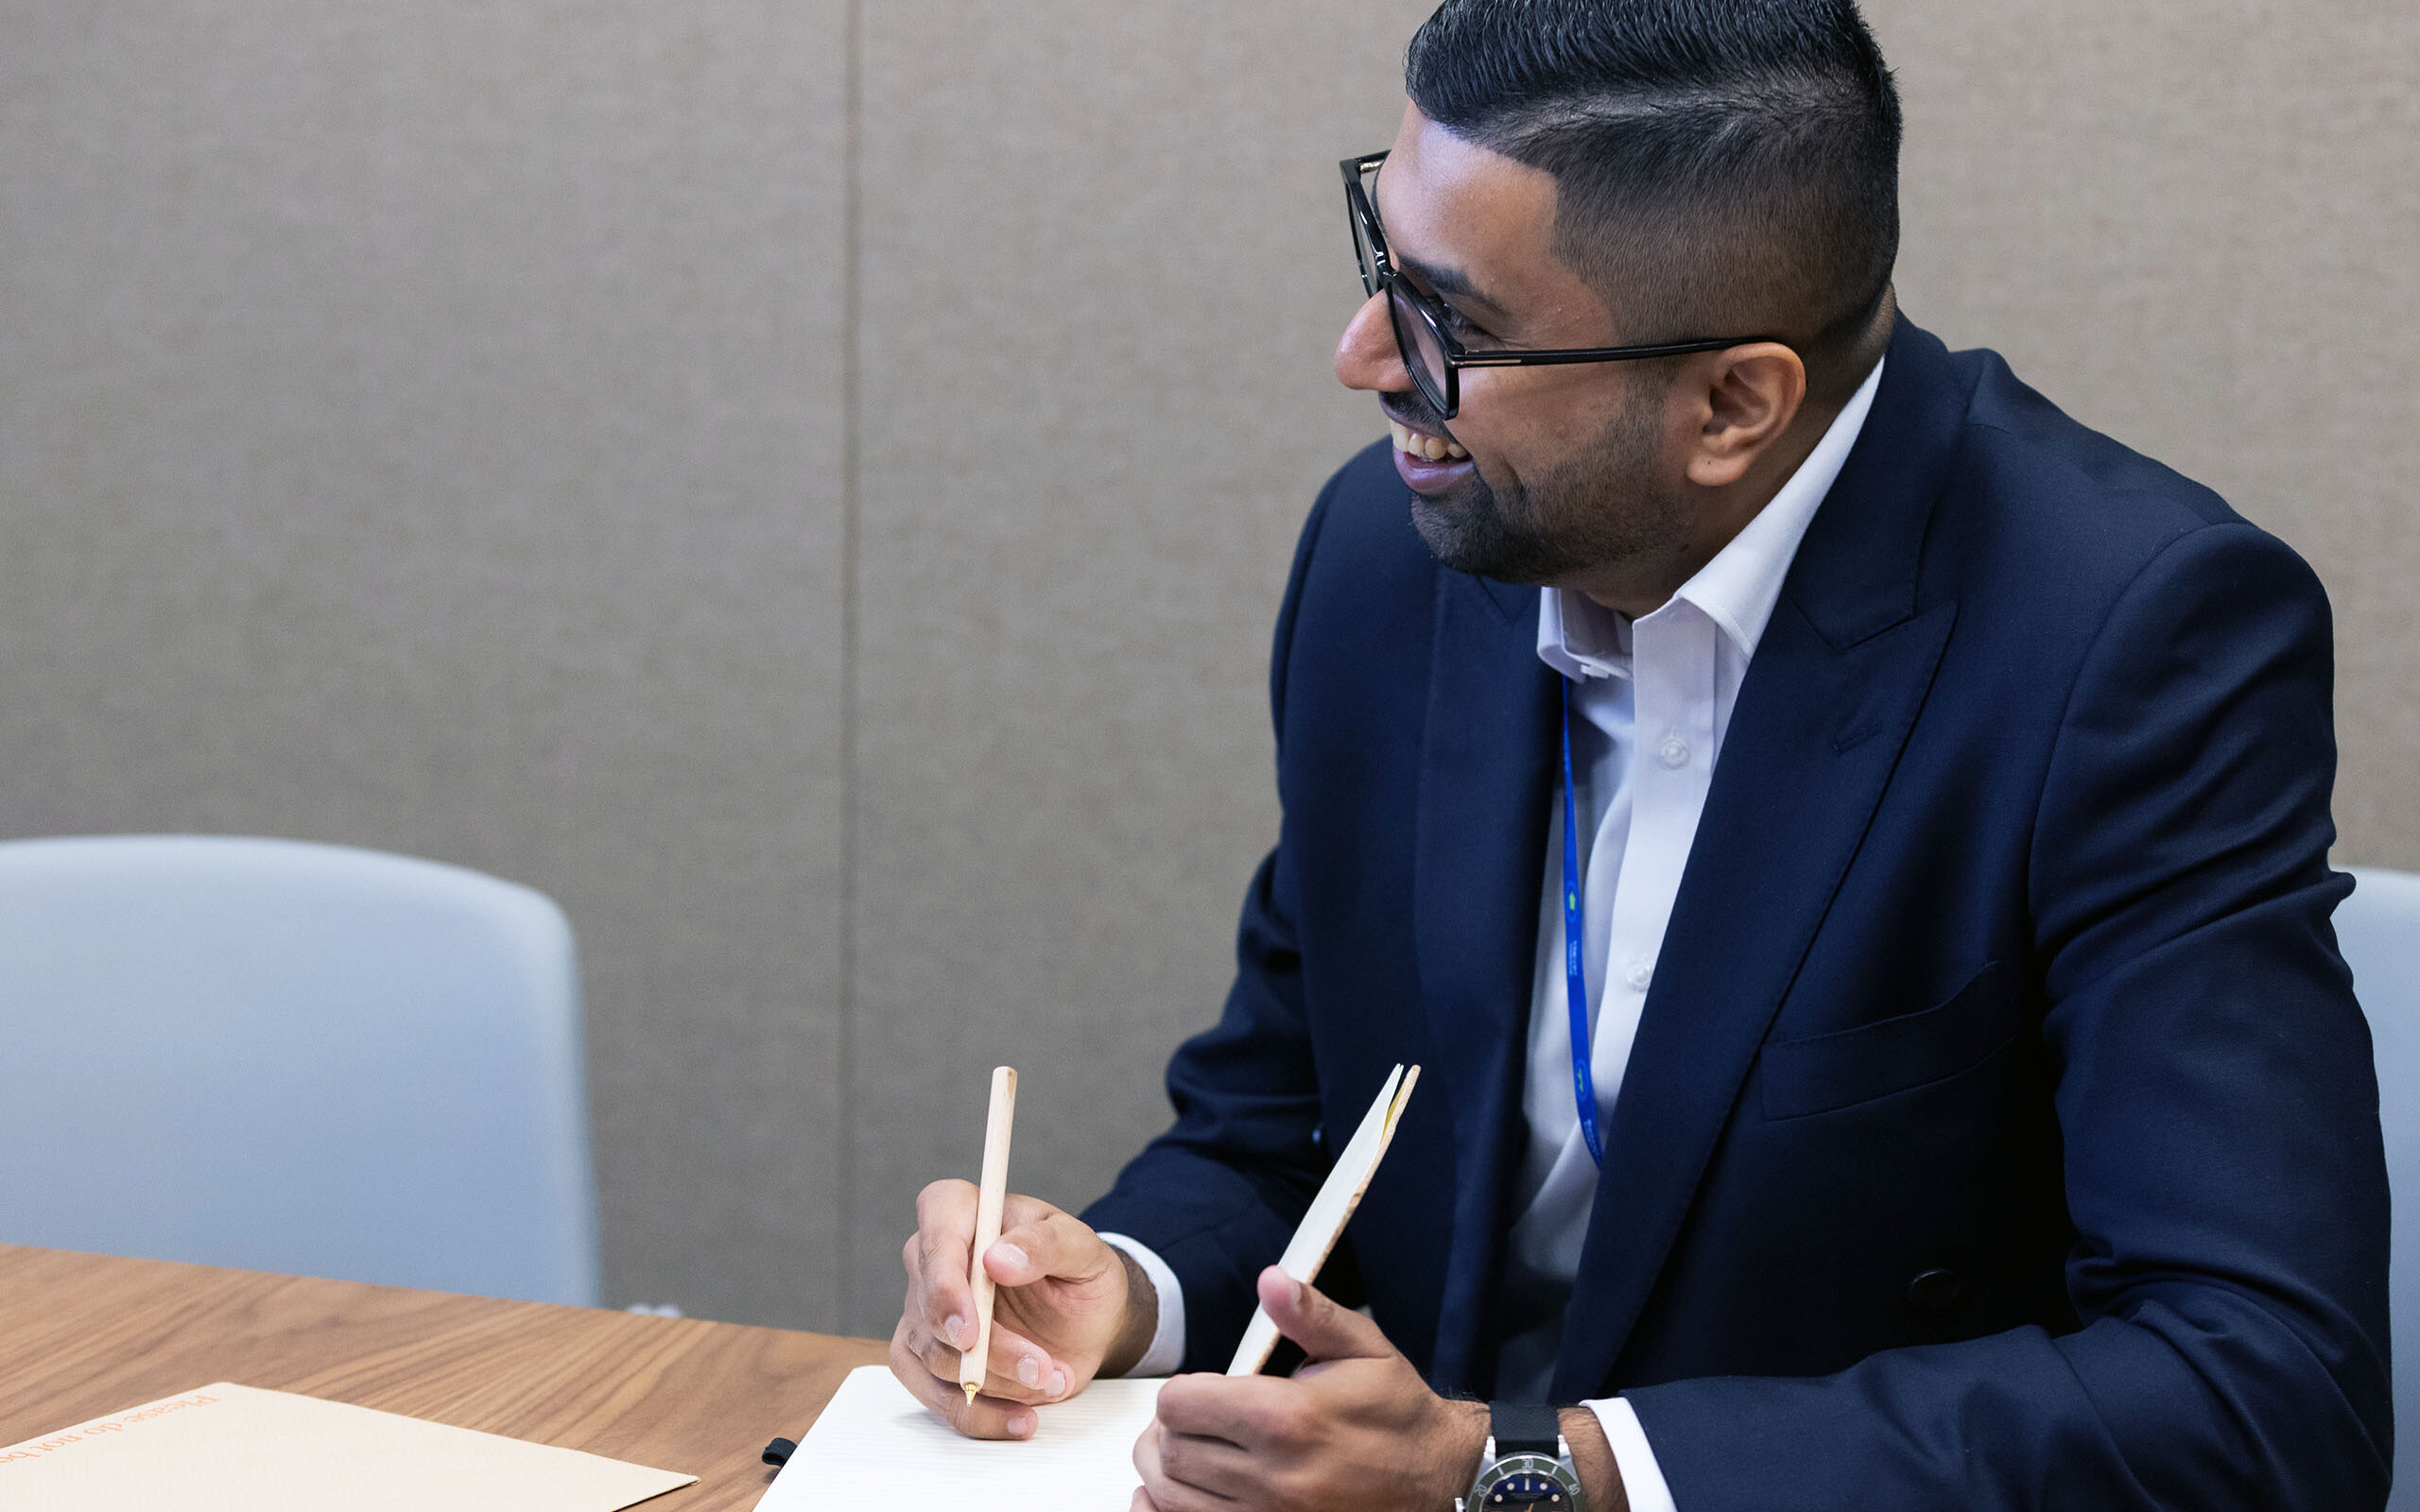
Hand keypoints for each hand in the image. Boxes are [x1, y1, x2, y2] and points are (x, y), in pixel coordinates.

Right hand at [889, 1180, 1155, 1439]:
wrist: (1088, 1321)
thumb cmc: (1081, 1273)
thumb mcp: (1083, 1250)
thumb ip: (1046, 1244)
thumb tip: (999, 1259)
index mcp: (965, 1211)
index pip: (937, 1225)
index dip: (944, 1279)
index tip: (972, 1327)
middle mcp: (934, 1259)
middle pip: (933, 1307)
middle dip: (989, 1348)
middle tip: (1039, 1367)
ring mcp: (924, 1312)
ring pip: (936, 1357)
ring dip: (998, 1380)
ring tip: (1054, 1380)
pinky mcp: (928, 1359)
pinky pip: (934, 1396)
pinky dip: (978, 1415)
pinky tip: (1020, 1418)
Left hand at [1130, 1266, 1489, 1511]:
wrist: (1438, 1481)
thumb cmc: (1397, 1413)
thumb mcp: (1363, 1349)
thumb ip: (1310, 1314)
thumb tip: (1271, 1279)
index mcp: (1286, 1418)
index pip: (1178, 1404)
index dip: (1185, 1391)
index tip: (1208, 1391)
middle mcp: (1271, 1477)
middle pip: (1168, 1451)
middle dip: (1174, 1429)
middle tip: (1199, 1421)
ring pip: (1171, 1495)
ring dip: (1170, 1471)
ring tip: (1195, 1451)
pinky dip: (1175, 1508)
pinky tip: (1191, 1489)